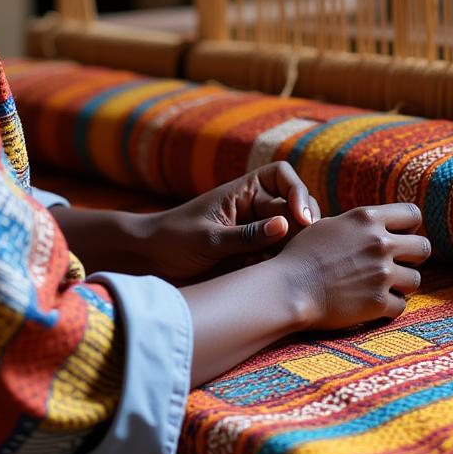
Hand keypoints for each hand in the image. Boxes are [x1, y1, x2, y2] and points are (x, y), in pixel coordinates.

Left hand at [145, 161, 320, 281]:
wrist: (150, 261)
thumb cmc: (173, 240)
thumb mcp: (208, 239)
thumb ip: (247, 235)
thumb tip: (286, 225)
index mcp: (243, 191)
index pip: (283, 176)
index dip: (298, 191)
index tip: (302, 217)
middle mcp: (254, 208)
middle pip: (294, 207)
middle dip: (301, 226)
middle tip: (297, 249)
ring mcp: (255, 231)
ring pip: (290, 233)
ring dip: (291, 248)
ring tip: (278, 265)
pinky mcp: (253, 254)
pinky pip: (278, 255)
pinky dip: (279, 265)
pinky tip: (267, 277)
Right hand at [275, 203, 430, 329]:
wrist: (289, 288)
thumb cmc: (302, 255)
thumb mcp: (331, 225)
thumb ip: (360, 224)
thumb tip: (380, 225)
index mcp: (367, 218)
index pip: (413, 214)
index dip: (409, 226)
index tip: (400, 236)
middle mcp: (379, 242)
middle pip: (423, 247)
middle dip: (412, 257)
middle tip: (395, 264)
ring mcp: (381, 273)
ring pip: (416, 279)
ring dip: (401, 284)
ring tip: (380, 286)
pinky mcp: (378, 302)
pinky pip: (401, 305)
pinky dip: (389, 307)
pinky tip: (372, 304)